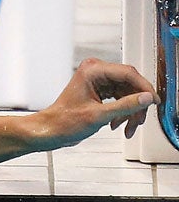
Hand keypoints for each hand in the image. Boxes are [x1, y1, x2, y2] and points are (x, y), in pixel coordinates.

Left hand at [38, 58, 158, 148]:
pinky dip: (121, 112)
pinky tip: (118, 124)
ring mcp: (97, 81)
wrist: (48, 131)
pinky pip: (118, 98)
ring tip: (128, 128)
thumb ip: (125, 106)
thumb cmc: (62, 122)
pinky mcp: (98, 91)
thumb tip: (147, 98)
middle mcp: (95, 72)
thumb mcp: (98, 116)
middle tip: (139, 120)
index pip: (128, 74)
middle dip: (136, 104)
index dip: (144, 88)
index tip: (154, 100)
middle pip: (129, 84)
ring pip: (125, 93)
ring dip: (129, 111)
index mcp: (93, 70)